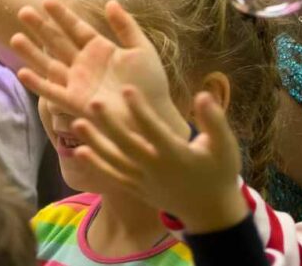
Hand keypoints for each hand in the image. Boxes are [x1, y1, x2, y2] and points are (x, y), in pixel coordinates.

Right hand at [10, 0, 179, 128]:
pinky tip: (22, 73)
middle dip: (40, 28)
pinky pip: (52, 92)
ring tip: (15, 38)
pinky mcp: (75, 102)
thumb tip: (110, 2)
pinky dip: (37, 84)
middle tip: (23, 11)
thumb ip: (126, 26)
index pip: (76, 28)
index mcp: (99, 49)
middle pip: (57, 42)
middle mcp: (84, 64)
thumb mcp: (141, 49)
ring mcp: (77, 83)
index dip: (61, 15)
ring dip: (32, 53)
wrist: (152, 114)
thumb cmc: (150, 84)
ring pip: (49, 64)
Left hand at [72, 90, 247, 232]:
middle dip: (109, 124)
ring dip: (95, 143)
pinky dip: (96, 166)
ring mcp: (144, 181)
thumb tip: (203, 95)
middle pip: (128, 145)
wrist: (210, 211)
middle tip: (93, 103)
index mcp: (176, 155)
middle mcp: (156, 168)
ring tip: (76, 124)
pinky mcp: (137, 189)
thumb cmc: (219, 173)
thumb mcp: (225, 147)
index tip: (127, 89)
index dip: (140, 110)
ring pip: (115, 161)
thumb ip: (214, 121)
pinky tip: (79, 151)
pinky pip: (113, 177)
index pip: (154, 130)